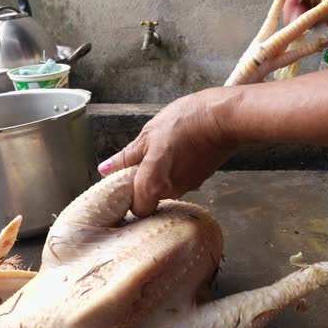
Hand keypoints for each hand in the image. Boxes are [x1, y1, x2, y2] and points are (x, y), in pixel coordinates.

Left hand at [97, 90, 236, 216]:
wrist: (222, 118)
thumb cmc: (184, 123)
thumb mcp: (147, 136)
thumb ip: (125, 158)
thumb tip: (104, 169)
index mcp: (152, 185)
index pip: (138, 209)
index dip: (132, 198)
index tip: (129, 181)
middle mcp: (170, 192)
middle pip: (152, 197)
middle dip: (147, 182)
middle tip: (145, 157)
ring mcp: (188, 187)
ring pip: (168, 187)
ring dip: (164, 173)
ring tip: (166, 149)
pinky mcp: (202, 179)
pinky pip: (183, 179)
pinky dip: (180, 168)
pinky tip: (182, 149)